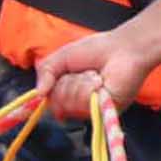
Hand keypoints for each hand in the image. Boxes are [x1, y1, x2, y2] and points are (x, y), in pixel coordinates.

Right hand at [29, 30, 150, 122]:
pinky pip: (84, 104)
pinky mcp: (104, 112)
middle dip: (65, 83)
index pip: (49, 102)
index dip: (48, 92)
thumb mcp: (62, 57)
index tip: (52, 82)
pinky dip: (89, 88)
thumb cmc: (96, 50)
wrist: (122, 49)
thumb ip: (45, 72)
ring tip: (94, 75)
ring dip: (79, 83)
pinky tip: (100, 81)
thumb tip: (38, 93)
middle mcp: (78, 104)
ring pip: (69, 104)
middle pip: (56, 104)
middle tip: (81, 72)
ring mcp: (91, 110)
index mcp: (68, 92)